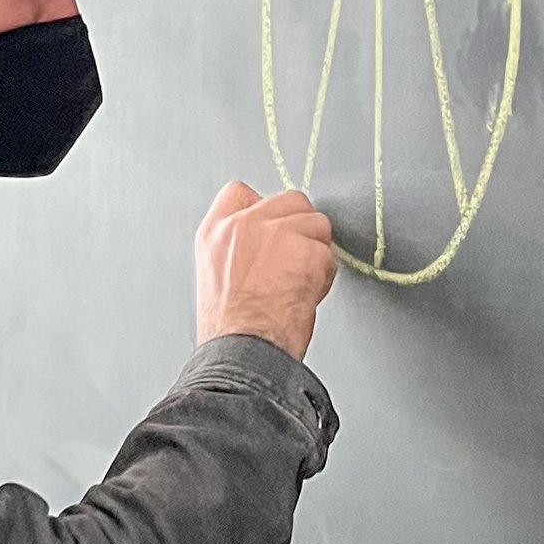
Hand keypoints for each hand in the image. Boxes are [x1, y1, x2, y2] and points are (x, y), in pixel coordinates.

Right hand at [195, 182, 338, 361]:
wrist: (242, 351)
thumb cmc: (231, 330)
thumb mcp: (215, 277)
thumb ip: (239, 250)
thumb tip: (268, 248)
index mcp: (214, 233)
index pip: (240, 193)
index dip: (264, 210)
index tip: (274, 231)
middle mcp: (243, 224)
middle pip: (291, 201)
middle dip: (300, 229)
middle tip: (294, 262)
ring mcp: (275, 232)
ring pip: (317, 223)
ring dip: (316, 252)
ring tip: (299, 283)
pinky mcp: (305, 249)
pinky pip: (329, 255)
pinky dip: (324, 276)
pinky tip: (305, 296)